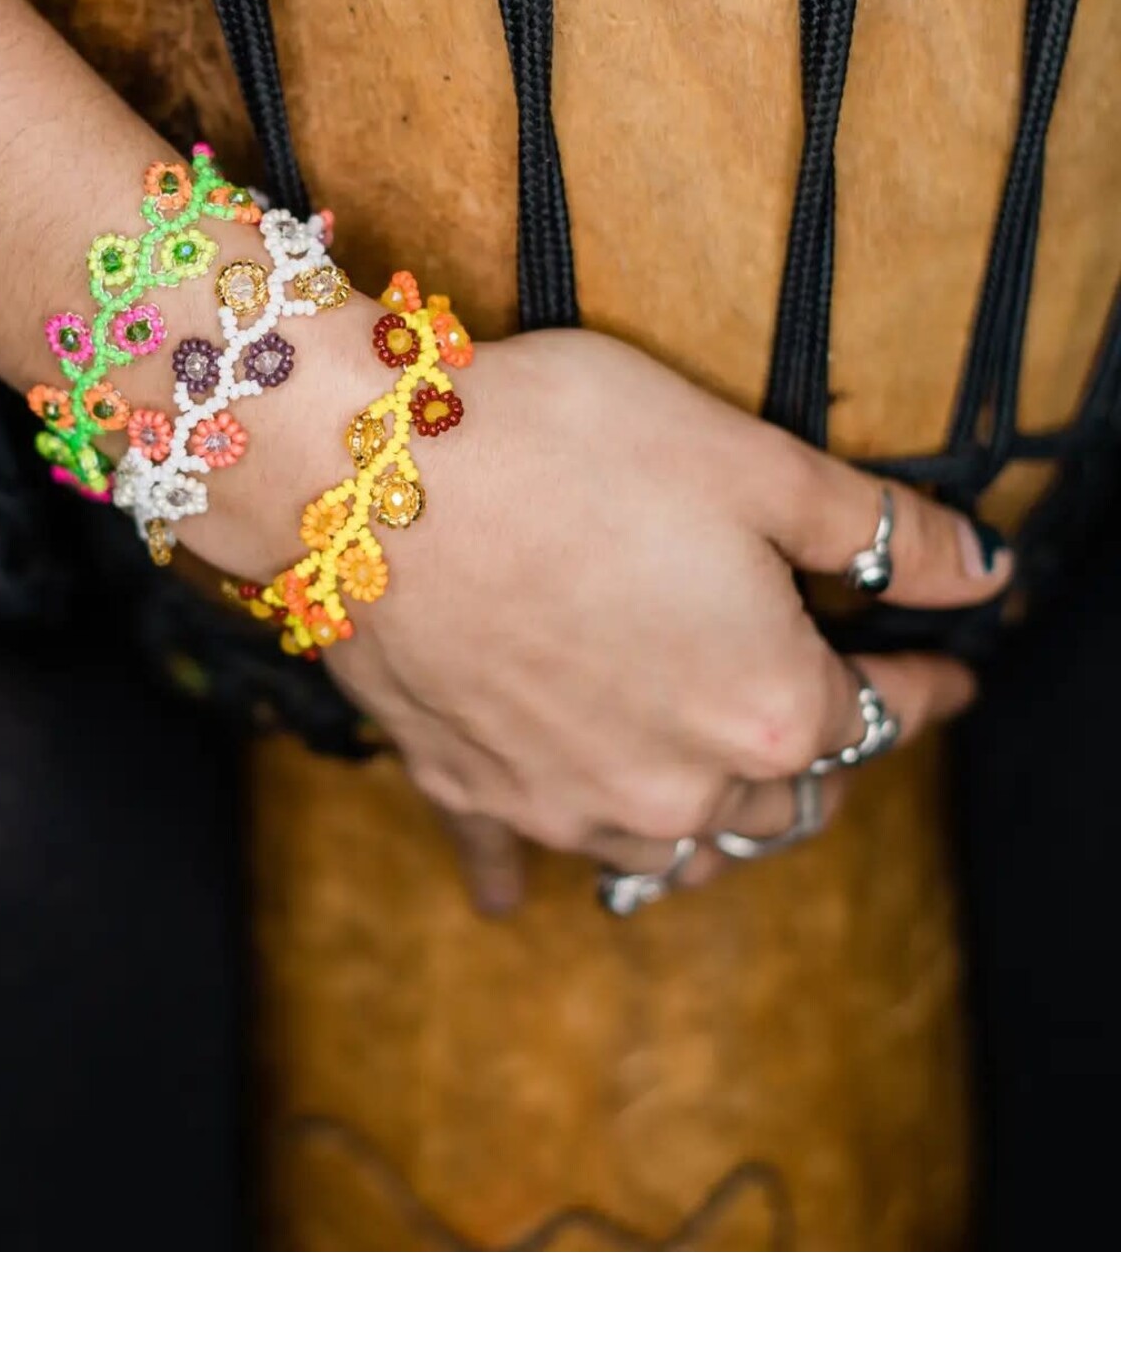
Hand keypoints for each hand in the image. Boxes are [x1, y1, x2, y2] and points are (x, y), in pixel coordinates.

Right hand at [203, 316, 1008, 910]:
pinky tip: (510, 899)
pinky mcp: (466, 787)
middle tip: (830, 724)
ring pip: (665, 844)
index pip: (881, 711)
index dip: (925, 686)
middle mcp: (676, 782)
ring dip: (702, 828)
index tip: (947, 672)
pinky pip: (507, 854)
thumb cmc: (563, 445)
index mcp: (768, 704)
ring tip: (711, 801)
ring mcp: (564, 800)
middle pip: (781, 798)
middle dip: (821, 763)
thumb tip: (983, 572)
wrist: (361, 471)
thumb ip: (876, 531)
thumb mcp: (749, 461)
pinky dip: (519, 873)